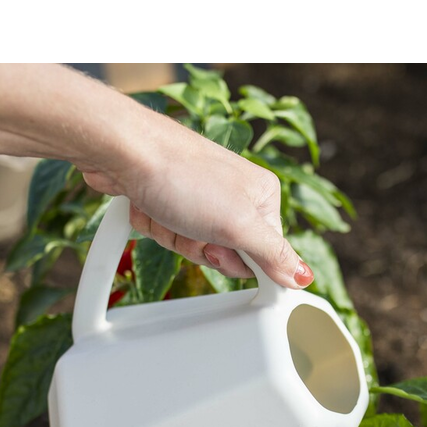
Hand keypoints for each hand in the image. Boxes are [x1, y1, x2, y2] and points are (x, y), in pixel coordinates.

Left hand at [81, 109, 314, 288]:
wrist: (123, 150)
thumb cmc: (181, 175)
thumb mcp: (239, 224)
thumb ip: (274, 254)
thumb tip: (303, 276)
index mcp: (261, 197)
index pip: (262, 254)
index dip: (237, 260)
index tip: (221, 249)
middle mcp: (232, 195)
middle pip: (224, 253)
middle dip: (200, 248)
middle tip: (193, 228)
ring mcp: (198, 196)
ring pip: (191, 246)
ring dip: (173, 237)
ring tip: (167, 211)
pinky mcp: (167, 198)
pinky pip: (166, 234)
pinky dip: (154, 226)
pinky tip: (150, 206)